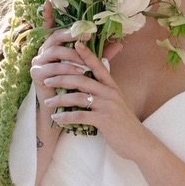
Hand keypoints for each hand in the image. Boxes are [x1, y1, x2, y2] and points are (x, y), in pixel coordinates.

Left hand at [29, 2, 128, 146]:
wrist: (138, 142)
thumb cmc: (124, 123)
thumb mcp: (116, 103)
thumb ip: (104, 91)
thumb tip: (90, 84)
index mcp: (112, 86)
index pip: (97, 65)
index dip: (86, 54)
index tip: (74, 43)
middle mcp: (110, 92)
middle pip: (81, 79)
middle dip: (61, 78)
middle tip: (46, 80)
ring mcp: (107, 106)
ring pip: (78, 97)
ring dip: (60, 99)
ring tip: (47, 103)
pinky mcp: (104, 120)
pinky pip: (80, 115)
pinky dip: (66, 117)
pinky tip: (57, 118)